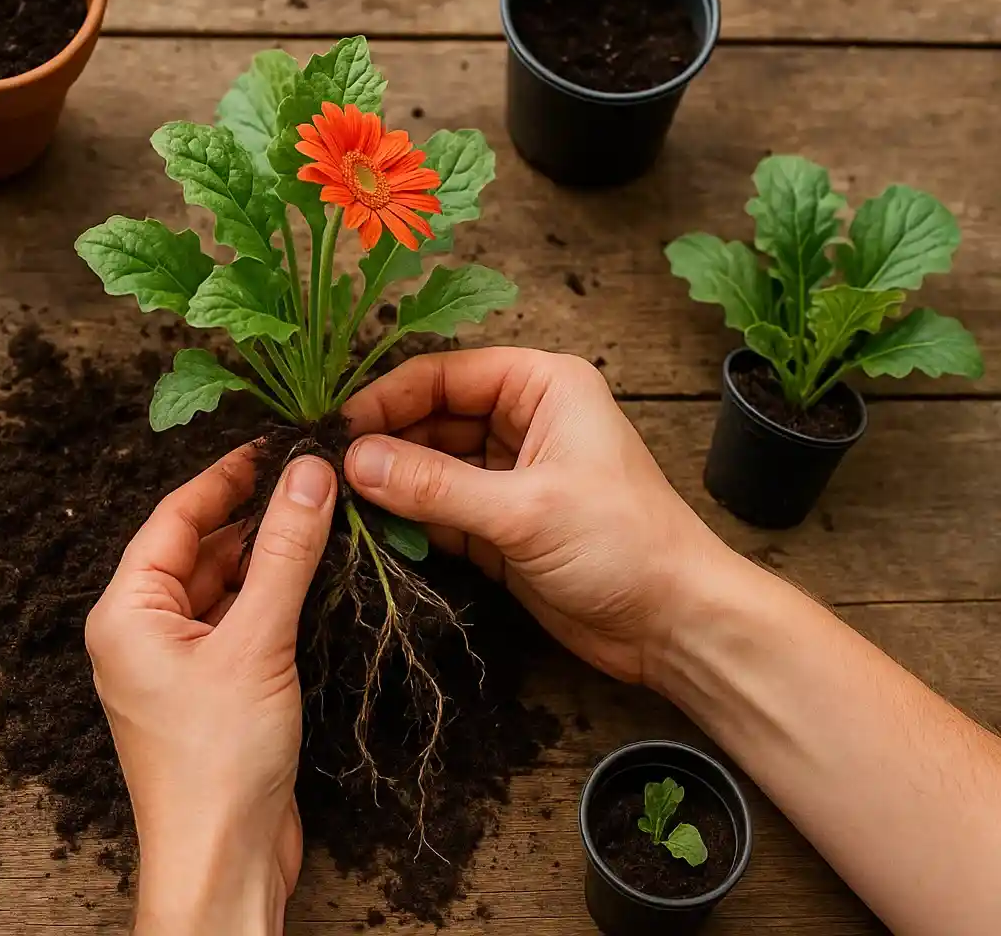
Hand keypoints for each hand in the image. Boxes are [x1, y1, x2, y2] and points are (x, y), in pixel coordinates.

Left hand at [85, 447, 336, 935]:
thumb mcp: (256, 643)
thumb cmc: (218, 762)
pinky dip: (273, 599)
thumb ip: (284, 555)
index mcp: (126, 612)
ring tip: (324, 516)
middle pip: (200, 548)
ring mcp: (176, 664)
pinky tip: (315, 577)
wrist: (223, 861)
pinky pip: (239, 623)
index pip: (174, 517)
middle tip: (315, 478)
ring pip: (224, 585)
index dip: (227, 477)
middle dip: (256, 515)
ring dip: (269, 557)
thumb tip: (307, 474)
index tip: (278, 445)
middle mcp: (142, 632)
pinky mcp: (212, 691)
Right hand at [342, 348, 727, 684]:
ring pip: (429, 465)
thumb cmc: (624, 545)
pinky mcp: (499, 525)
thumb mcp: (524, 509)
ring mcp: (509, 474)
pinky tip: (368, 529)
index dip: (387, 398)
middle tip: (326, 471)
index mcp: (543, 386)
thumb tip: (355, 461)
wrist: (674, 624)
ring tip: (337, 501)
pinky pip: (437, 510)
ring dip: (389, 484)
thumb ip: (435, 485)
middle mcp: (523, 420)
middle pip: (430, 417)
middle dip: (382, 443)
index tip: (336, 428)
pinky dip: (407, 519)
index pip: (444, 374)